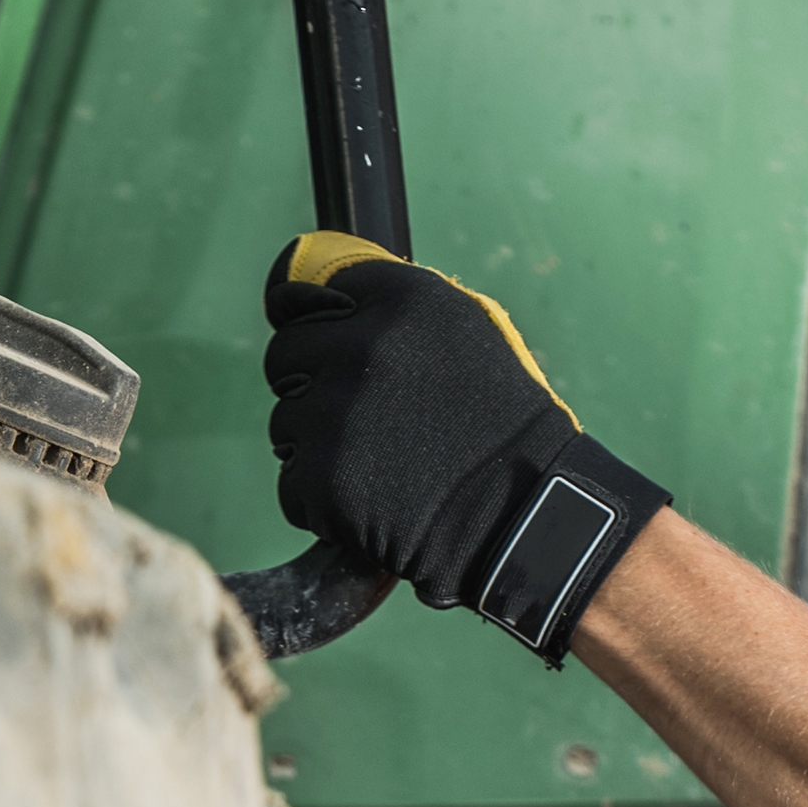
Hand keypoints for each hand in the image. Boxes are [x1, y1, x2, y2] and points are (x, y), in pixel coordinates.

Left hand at [261, 233, 669, 659]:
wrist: (522, 517)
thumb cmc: (499, 429)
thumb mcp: (468, 335)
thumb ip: (394, 308)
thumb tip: (306, 293)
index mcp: (406, 300)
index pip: (310, 289)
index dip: (319, 325)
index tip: (333, 351)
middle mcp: (368, 346)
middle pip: (285, 354)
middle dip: (312, 386)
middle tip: (366, 423)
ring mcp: (340, 413)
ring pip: (286, 422)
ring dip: (320, 448)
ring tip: (383, 466)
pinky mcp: (324, 477)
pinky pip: (293, 485)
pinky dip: (324, 503)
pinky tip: (374, 503)